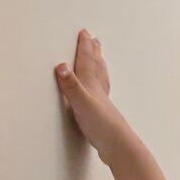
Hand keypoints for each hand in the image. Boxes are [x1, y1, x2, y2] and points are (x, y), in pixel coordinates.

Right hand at [53, 29, 139, 166]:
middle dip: (93, 53)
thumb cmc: (101, 125)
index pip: (87, 61)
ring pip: (100, 80)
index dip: (85, 47)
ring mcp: (101, 103)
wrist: (118, 146)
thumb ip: (71, 86)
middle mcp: (98, 91)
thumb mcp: (82, 103)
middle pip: (96, 67)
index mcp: (91, 86)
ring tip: (99, 60)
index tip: (84, 33)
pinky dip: (98, 87)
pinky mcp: (102, 115)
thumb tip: (61, 65)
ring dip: (98, 67)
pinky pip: (100, 95)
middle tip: (94, 41)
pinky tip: (98, 94)